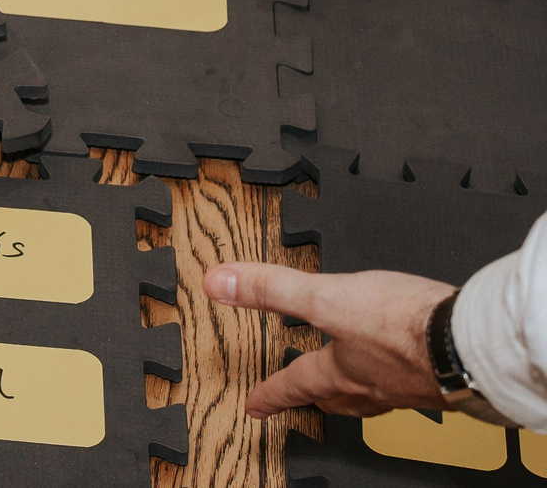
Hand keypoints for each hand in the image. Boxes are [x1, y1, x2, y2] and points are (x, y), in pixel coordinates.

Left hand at [204, 263, 452, 417]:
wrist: (470, 345)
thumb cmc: (406, 327)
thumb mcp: (325, 297)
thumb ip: (272, 289)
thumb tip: (220, 283)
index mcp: (339, 370)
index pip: (292, 384)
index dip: (269, 393)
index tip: (255, 406)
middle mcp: (372, 386)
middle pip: (335, 397)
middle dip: (314, 397)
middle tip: (302, 399)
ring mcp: (407, 385)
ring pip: (372, 396)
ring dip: (355, 391)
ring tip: (351, 387)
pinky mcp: (438, 377)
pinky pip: (407, 385)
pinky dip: (396, 380)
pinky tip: (407, 367)